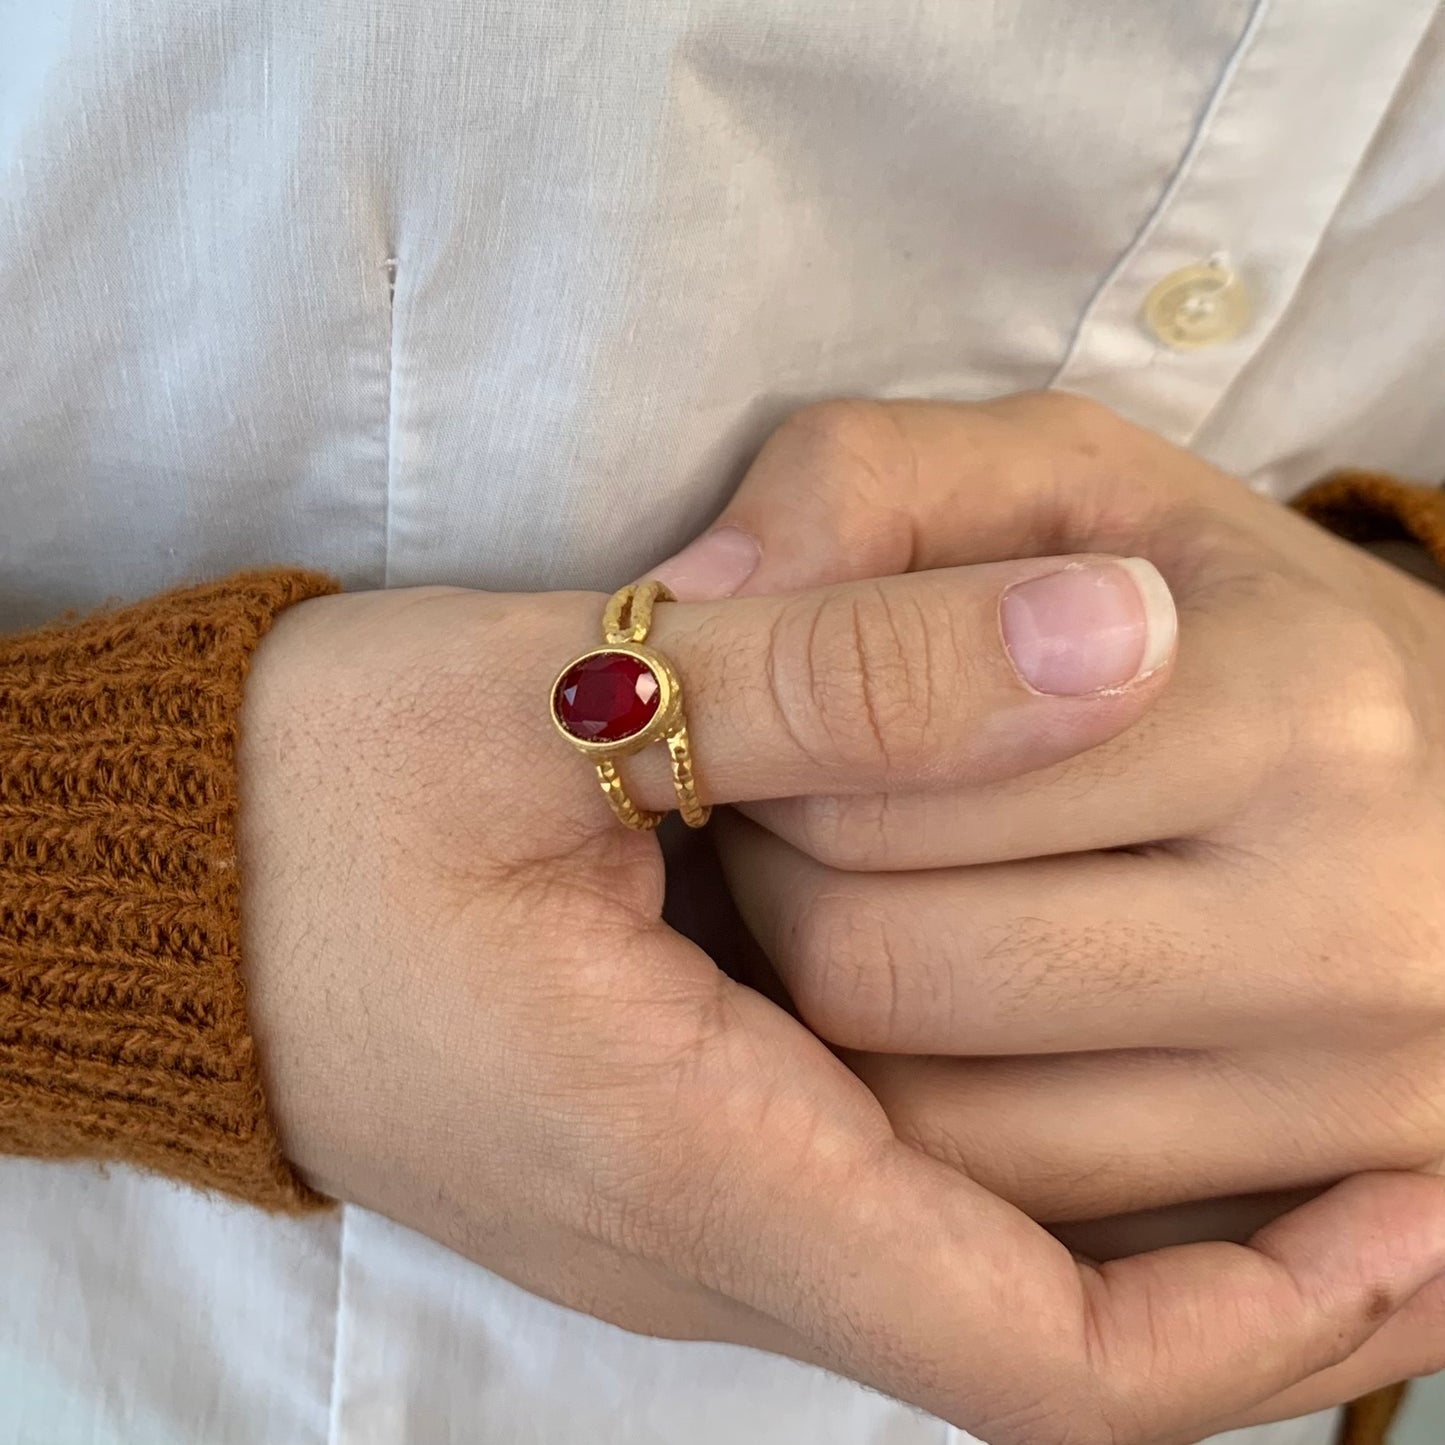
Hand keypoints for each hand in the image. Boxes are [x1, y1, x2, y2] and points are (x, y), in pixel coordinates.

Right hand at [237, 571, 1443, 1444]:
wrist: (182, 874)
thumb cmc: (324, 791)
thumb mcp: (566, 687)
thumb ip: (835, 670)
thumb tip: (1110, 636)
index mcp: (681, 1152)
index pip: (1036, 1355)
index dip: (1261, 1320)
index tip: (1415, 1214)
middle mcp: (703, 1229)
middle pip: (1040, 1342)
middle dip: (1259, 1282)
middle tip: (1421, 1146)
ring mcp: (688, 1207)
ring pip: (978, 1274)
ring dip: (1160, 1216)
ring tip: (1312, 1103)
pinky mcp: (673, 1149)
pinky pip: (897, 1206)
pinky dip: (1029, 1157)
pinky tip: (1090, 1044)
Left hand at [652, 391, 1444, 1401]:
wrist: (1428, 760)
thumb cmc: (1210, 601)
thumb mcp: (1056, 476)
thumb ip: (861, 488)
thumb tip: (689, 605)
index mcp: (1291, 712)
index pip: (870, 806)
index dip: (771, 768)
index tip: (790, 736)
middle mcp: (1351, 929)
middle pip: (881, 976)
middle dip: (779, 897)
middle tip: (801, 828)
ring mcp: (1357, 1098)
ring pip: (927, 1128)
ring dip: (828, 1026)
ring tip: (867, 906)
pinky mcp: (1327, 1197)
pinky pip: (1010, 1218)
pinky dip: (922, 1125)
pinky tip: (935, 1010)